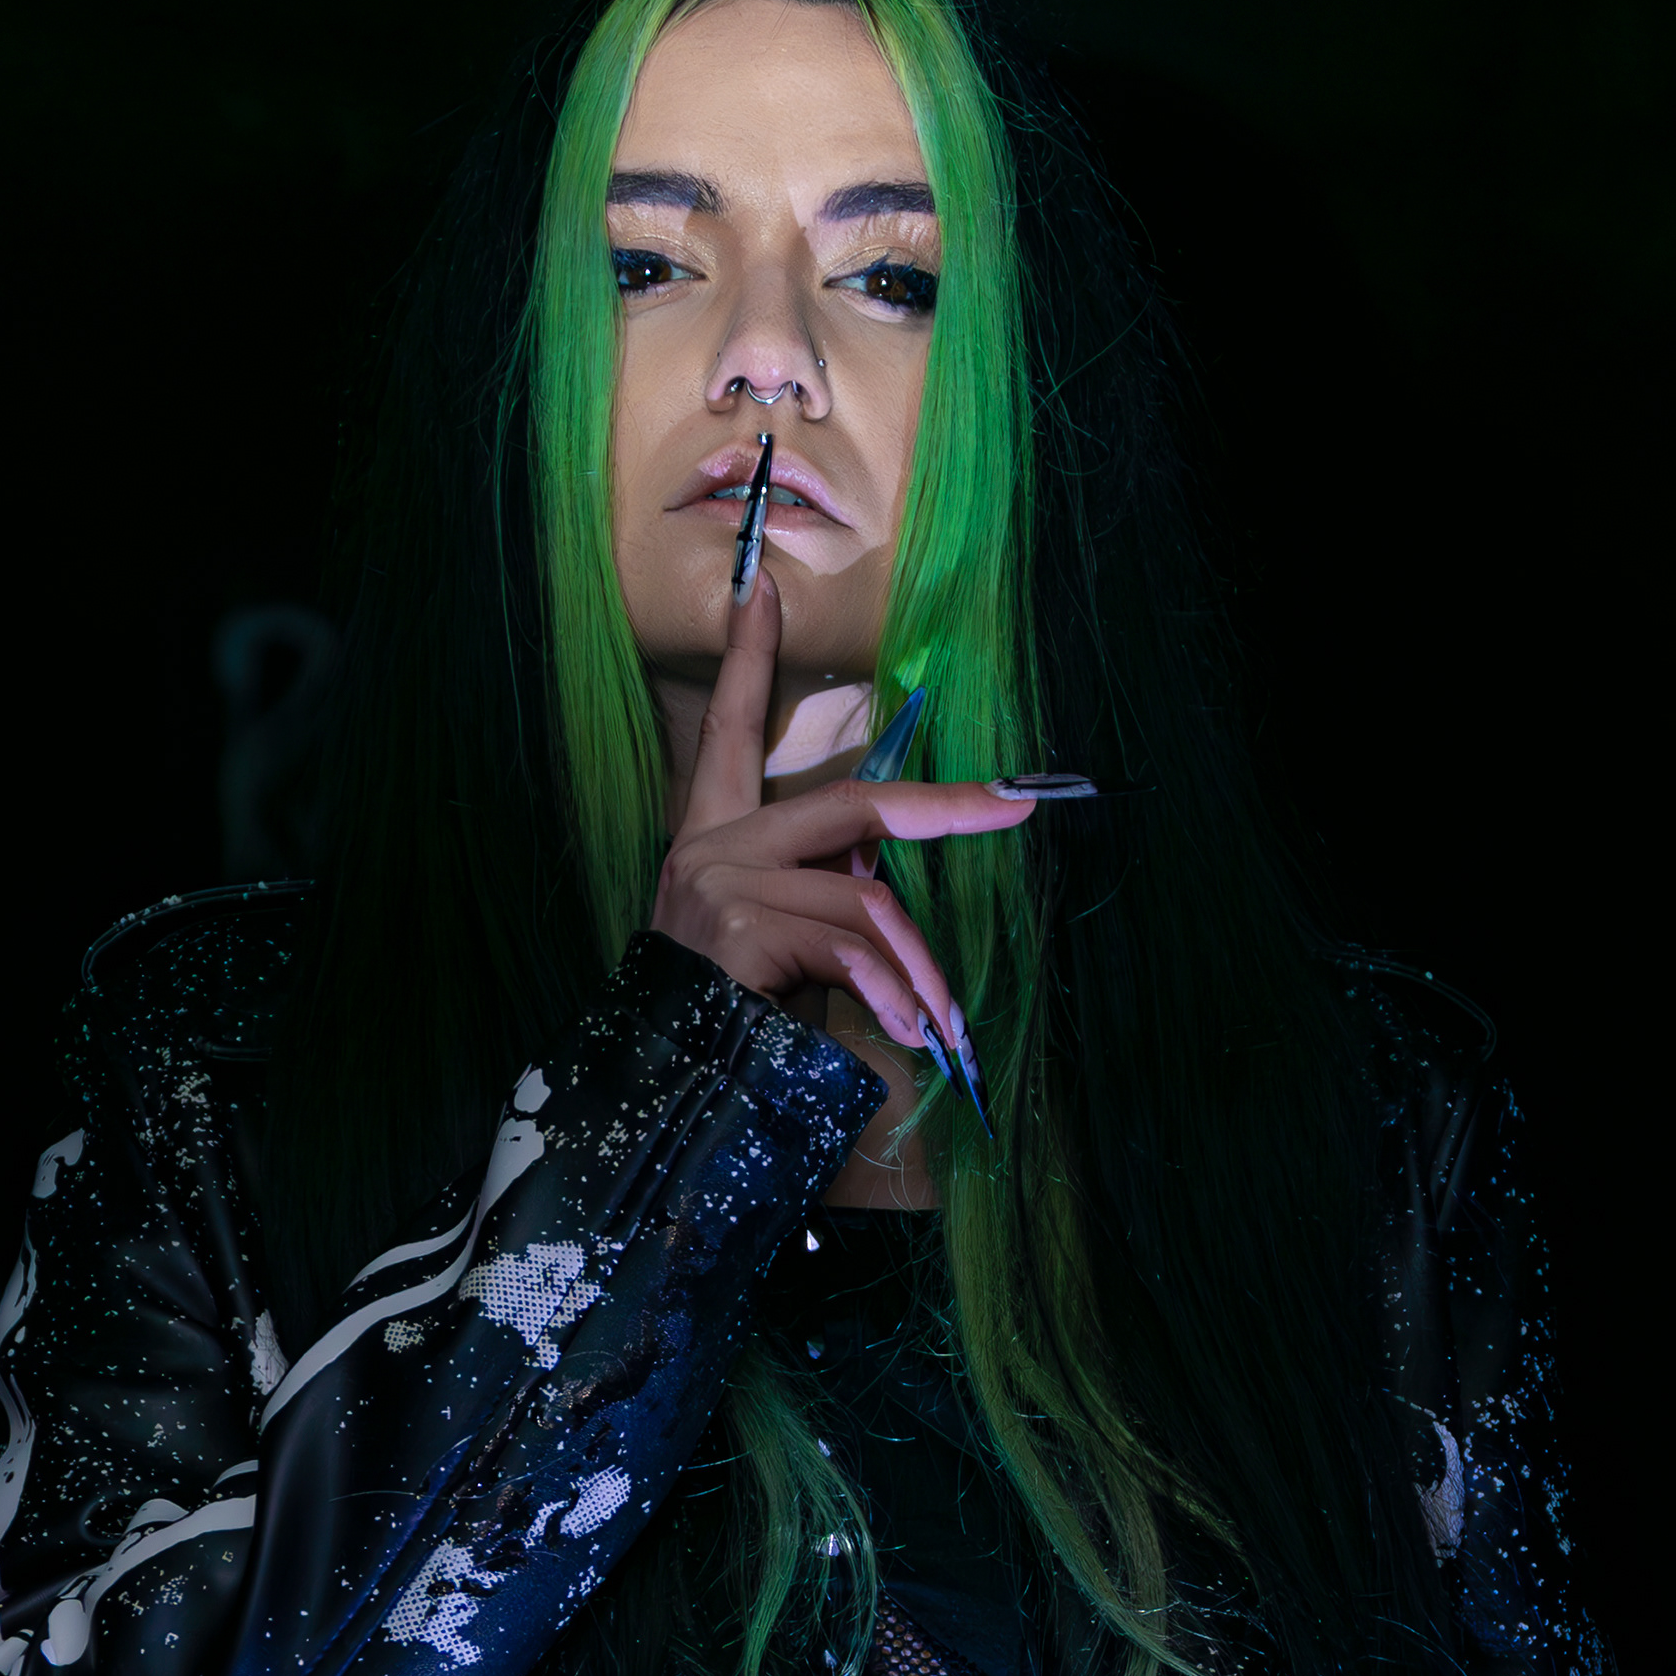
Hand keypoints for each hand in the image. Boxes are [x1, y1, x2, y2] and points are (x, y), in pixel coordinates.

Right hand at [648, 551, 1029, 1062]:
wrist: (660, 1089)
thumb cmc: (725, 1019)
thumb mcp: (779, 944)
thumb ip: (823, 895)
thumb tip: (894, 884)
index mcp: (714, 836)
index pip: (728, 730)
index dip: (748, 658)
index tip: (761, 586)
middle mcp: (712, 845)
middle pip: (851, 802)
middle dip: (944, 806)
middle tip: (1015, 805)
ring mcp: (722, 882)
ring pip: (864, 897)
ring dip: (918, 969)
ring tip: (940, 1025)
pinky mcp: (739, 927)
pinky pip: (850, 947)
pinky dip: (893, 995)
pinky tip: (908, 1033)